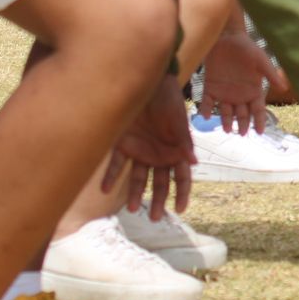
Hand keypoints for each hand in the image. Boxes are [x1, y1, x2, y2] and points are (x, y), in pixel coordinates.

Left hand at [104, 73, 195, 219]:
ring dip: (135, 193)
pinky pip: (117, 164)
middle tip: (154, 217)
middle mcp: (158, 155)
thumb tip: (193, 163)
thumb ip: (184, 141)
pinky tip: (105, 189)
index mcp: (175, 151)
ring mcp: (140, 151)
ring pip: (138, 178)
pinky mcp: (123, 144)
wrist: (146, 81)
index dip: (182, 193)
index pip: (181, 177)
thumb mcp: (178, 119)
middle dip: (157, 200)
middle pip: (159, 183)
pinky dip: (111, 176)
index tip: (180, 209)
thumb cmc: (168, 99)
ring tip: (131, 209)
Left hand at [197, 31, 285, 133]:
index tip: (259, 132)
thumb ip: (271, 74)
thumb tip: (285, 88)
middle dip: (242, 124)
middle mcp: (239, 94)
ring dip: (226, 121)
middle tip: (242, 133)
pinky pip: (208, 101)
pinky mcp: (211, 86)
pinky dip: (206, 109)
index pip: (258, 110)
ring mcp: (224, 92)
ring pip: (225, 112)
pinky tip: (206, 115)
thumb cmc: (247, 48)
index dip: (259, 121)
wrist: (227, 36)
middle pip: (242, 114)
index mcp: (253, 90)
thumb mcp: (261, 60)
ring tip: (226, 129)